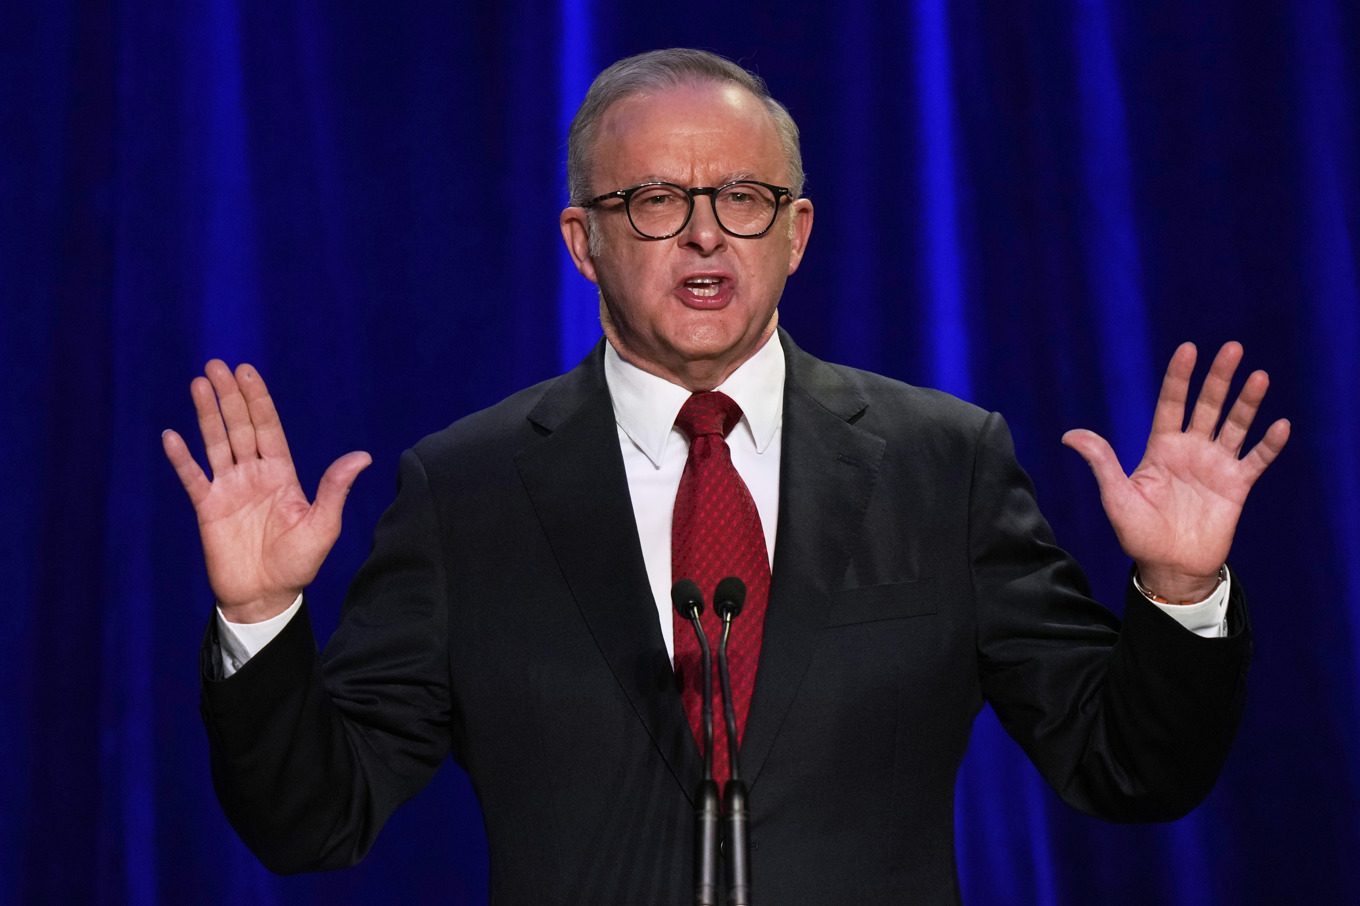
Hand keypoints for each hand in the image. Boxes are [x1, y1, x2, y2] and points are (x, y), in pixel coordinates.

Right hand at [162, 360, 370, 621]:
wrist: (266, 596)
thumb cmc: (298, 563)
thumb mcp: (323, 526)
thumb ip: (334, 489)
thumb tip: (363, 456)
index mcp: (282, 474)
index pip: (269, 428)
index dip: (258, 400)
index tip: (247, 372)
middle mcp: (254, 475)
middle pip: (240, 427)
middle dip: (230, 396)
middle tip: (217, 365)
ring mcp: (229, 489)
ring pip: (216, 443)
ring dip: (207, 414)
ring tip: (198, 384)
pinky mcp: (207, 508)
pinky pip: (192, 478)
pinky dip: (182, 458)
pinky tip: (172, 435)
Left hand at [1062, 342, 1289, 601]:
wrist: (1170, 567)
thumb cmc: (1138, 533)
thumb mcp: (1116, 496)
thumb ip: (1101, 462)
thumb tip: (1069, 435)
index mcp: (1161, 448)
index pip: (1171, 403)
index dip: (1179, 377)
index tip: (1187, 349)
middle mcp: (1191, 450)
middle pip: (1207, 406)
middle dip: (1218, 378)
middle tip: (1231, 348)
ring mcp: (1216, 466)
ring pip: (1235, 426)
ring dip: (1247, 403)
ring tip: (1259, 377)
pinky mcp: (1237, 486)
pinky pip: (1256, 460)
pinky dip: (1268, 444)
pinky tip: (1280, 425)